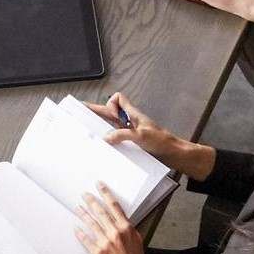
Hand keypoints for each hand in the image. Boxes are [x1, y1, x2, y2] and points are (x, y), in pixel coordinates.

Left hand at [72, 183, 154, 253]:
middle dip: (91, 201)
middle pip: (100, 212)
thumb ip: (128, 227)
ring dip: (83, 214)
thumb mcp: (137, 239)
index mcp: (126, 228)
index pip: (114, 205)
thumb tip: (120, 218)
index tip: (99, 185)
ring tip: (77, 207)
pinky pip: (86, 240)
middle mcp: (115, 232)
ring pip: (91, 223)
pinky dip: (80, 233)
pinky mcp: (98, 253)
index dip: (106, 193)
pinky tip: (76, 228)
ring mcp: (106, 242)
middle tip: (84, 194)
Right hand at [82, 94, 217, 181]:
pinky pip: (116, 138)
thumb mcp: (141, 136)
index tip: (111, 115)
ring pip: (112, 125)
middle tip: (80, 113)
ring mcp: (130, 132)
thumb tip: (106, 137)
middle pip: (110, 112)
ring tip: (88, 132)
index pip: (118, 98)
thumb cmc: (162, 141)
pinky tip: (104, 147)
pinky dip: (109, 140)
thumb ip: (123, 134)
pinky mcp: (132, 143)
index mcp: (133, 114)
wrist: (173, 154)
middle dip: (96, 112)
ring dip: (102, 128)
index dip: (111, 103)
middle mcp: (130, 121)